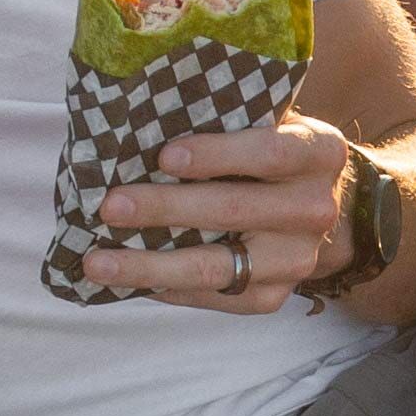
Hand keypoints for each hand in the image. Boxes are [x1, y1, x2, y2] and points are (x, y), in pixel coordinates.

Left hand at [85, 113, 355, 314]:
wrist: (316, 206)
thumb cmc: (269, 150)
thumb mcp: (267, 121)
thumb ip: (225, 117)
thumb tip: (137, 122)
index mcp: (318, 152)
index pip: (268, 152)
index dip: (217, 154)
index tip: (163, 156)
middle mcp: (316, 208)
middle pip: (233, 210)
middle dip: (164, 208)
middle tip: (110, 207)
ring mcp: (298, 259)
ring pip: (216, 267)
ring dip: (150, 265)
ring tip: (97, 263)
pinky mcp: (274, 297)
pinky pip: (212, 297)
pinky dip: (165, 288)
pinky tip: (127, 280)